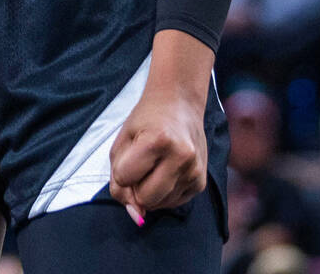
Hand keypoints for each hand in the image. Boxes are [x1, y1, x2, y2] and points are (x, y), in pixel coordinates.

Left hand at [108, 84, 207, 221]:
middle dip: (135, 186)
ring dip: (150, 190)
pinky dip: (163, 192)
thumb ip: (118, 179)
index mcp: (159, 140)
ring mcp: (194, 171)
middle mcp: (182, 157)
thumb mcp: (123, 140)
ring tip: (155, 163)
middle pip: (144, 199)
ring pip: (158, 205)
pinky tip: (166, 169)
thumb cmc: (146, 119)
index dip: (121, 169)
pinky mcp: (201, 183)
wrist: (179, 102)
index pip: (124, 178)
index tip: (130, 151)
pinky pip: (173, 203)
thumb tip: (136, 216)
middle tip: (141, 162)